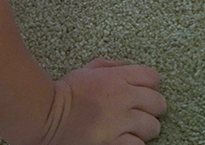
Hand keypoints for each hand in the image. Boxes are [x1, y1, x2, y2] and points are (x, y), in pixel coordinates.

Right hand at [47, 59, 166, 144]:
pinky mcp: (114, 143)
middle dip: (151, 108)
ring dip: (143, 129)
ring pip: (152, 127)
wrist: (45, 116)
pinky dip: (132, 143)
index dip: (150, 84)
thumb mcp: (86, 71)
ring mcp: (119, 123)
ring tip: (129, 129)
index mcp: (115, 78)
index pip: (152, 76)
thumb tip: (127, 67)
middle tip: (139, 112)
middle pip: (158, 102)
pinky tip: (121, 139)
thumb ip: (109, 67)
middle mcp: (122, 98)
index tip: (143, 91)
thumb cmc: (64, 93)